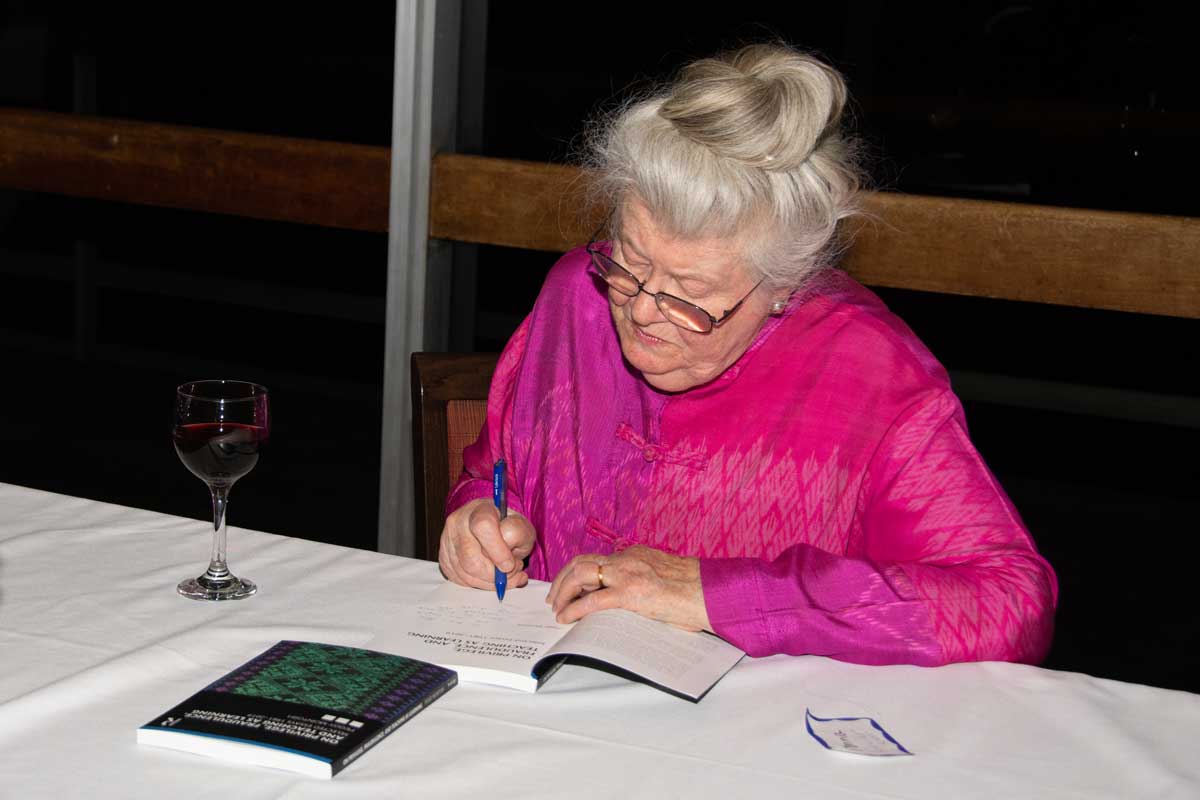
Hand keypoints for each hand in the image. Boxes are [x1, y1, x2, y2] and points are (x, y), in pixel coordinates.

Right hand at [439, 498, 534, 590]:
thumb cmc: (508, 527)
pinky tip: (492, 579)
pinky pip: (460, 579)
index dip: (498, 551)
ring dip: (489, 582)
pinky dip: (480, 584)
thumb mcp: (522, 527)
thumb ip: (518, 538)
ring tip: (505, 575)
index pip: (483, 527)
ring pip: (465, 572)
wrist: (492, 526)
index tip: (510, 564)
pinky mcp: (444, 558)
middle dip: (494, 574)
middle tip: (510, 572)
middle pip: (470, 557)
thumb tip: (506, 563)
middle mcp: (458, 522)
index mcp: (480, 509)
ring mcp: (447, 540)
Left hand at [546, 545, 710, 631]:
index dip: (578, 572)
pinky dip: (575, 609)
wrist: (711, 592)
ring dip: (563, 591)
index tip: (570, 585)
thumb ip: (643, 582)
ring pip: (581, 575)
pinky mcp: (631, 593)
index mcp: (635, 554)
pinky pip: (593, 600)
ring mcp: (627, 575)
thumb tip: (630, 602)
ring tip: (557, 608)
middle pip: (581, 562)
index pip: (597, 559)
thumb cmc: (695, 590)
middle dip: (562, 579)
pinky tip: (566, 618)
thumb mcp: (663, 577)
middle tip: (554, 597)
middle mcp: (627, 559)